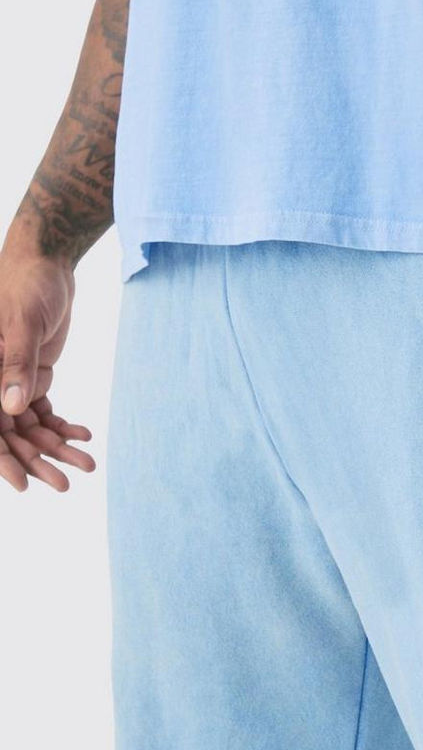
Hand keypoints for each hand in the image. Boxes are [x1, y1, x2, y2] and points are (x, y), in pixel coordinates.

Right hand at [0, 243, 94, 491]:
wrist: (47, 264)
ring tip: (88, 465)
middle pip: (10, 434)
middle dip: (38, 460)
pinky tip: (84, 436)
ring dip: (56, 447)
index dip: (3, 459)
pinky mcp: (31, 375)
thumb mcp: (22, 322)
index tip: (24, 485)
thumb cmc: (26, 286)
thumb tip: (12, 408)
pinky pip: (43, 411)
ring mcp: (9, 380)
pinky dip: (62, 426)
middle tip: (68, 483)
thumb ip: (15, 363)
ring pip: (30, 426)